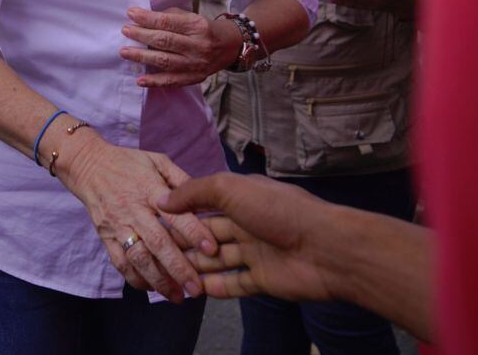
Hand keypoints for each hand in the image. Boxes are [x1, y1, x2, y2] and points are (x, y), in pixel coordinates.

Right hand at [59, 131, 218, 301]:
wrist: (88, 164)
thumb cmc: (128, 163)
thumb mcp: (157, 161)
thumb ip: (181, 180)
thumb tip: (205, 200)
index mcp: (150, 188)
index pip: (175, 214)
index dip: (194, 232)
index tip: (212, 249)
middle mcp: (134, 209)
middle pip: (158, 243)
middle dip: (179, 268)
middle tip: (197, 289)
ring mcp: (117, 224)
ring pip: (138, 258)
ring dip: (158, 280)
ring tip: (177, 296)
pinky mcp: (105, 235)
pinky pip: (119, 262)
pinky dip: (135, 278)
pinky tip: (151, 289)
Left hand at [120, 6, 240, 88]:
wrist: (229, 46)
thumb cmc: (204, 29)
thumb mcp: (191, 16)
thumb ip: (170, 17)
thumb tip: (143, 18)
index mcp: (197, 26)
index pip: (168, 22)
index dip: (147, 18)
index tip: (131, 13)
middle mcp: (198, 46)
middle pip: (165, 41)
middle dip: (142, 35)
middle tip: (125, 30)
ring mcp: (196, 64)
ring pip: (166, 61)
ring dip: (143, 57)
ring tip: (125, 52)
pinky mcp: (195, 78)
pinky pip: (172, 81)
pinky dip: (155, 82)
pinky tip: (140, 80)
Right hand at [154, 171, 337, 303]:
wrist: (324, 248)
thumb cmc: (277, 210)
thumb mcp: (230, 188)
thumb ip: (195, 192)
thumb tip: (162, 199)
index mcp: (241, 198)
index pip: (205, 205)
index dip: (181, 214)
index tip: (154, 221)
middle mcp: (247, 224)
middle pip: (209, 235)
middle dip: (184, 243)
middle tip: (155, 252)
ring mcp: (256, 253)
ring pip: (218, 261)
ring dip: (196, 266)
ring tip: (169, 274)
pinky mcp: (263, 280)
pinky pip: (235, 284)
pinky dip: (216, 287)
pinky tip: (195, 290)